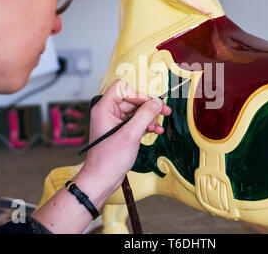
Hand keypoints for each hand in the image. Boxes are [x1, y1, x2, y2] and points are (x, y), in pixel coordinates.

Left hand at [75, 80, 171, 207]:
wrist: (102, 179)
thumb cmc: (109, 159)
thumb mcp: (131, 134)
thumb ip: (145, 115)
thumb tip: (157, 102)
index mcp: (104, 108)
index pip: (122, 88)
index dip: (138, 93)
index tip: (150, 103)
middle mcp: (108, 112)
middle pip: (132, 99)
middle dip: (148, 107)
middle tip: (164, 112)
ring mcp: (114, 122)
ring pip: (136, 111)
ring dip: (149, 117)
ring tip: (157, 126)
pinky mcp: (120, 131)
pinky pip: (136, 121)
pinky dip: (146, 125)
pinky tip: (155, 131)